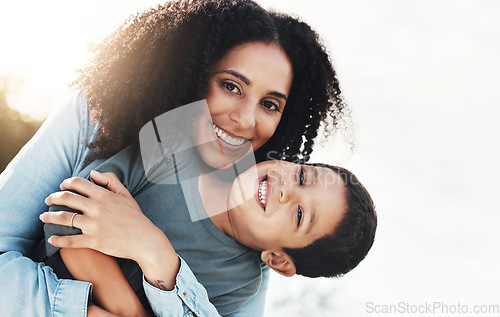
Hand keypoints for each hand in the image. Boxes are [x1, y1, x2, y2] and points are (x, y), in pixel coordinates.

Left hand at [40, 171, 172, 265]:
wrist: (144, 239)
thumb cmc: (135, 216)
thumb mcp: (126, 194)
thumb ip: (110, 180)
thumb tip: (93, 173)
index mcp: (103, 195)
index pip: (77, 183)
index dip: (66, 183)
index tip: (61, 186)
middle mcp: (96, 208)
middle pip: (66, 198)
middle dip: (53, 198)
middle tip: (48, 201)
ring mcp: (93, 225)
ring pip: (63, 218)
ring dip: (49, 217)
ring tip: (43, 217)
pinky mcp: (93, 241)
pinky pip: (70, 240)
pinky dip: (58, 240)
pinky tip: (52, 239)